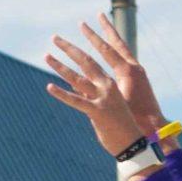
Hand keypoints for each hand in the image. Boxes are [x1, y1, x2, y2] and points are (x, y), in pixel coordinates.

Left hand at [46, 16, 163, 157]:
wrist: (134, 143)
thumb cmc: (119, 124)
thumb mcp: (105, 104)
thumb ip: (90, 92)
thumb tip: (72, 83)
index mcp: (110, 83)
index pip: (91, 62)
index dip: (77, 51)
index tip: (65, 42)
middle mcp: (107, 86)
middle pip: (85, 62)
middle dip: (69, 48)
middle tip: (54, 37)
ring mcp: (103, 98)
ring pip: (77, 78)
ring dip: (60, 66)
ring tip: (47, 56)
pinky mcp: (97, 111)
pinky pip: (76, 101)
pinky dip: (62, 94)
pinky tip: (49, 86)